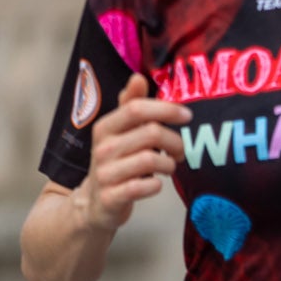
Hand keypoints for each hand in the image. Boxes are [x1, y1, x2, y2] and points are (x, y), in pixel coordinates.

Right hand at [75, 75, 190, 230]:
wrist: (93, 204)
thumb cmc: (115, 162)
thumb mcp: (118, 133)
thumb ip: (131, 106)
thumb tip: (138, 77)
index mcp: (105, 127)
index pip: (137, 108)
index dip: (166, 109)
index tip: (187, 116)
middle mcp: (103, 148)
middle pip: (151, 133)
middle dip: (175, 142)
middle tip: (180, 151)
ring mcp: (105, 174)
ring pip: (151, 160)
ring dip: (169, 165)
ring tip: (168, 167)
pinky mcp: (111, 197)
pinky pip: (144, 187)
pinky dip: (157, 186)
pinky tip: (156, 185)